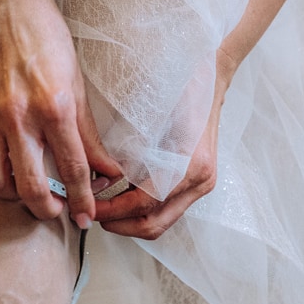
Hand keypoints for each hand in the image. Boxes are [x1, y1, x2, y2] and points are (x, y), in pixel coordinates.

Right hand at [0, 0, 120, 224]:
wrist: (5, 3)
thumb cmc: (45, 36)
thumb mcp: (77, 82)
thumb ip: (88, 132)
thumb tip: (107, 168)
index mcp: (54, 107)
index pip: (72, 168)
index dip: (83, 199)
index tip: (89, 216)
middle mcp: (19, 117)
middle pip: (30, 186)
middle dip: (47, 209)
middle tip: (58, 212)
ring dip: (13, 195)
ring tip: (28, 190)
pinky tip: (4, 169)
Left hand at [96, 50, 235, 239]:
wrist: (211, 78)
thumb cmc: (181, 88)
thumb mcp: (151, 114)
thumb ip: (131, 149)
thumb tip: (100, 176)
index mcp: (190, 166)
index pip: (145, 203)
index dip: (114, 210)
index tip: (91, 207)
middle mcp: (200, 180)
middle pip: (155, 224)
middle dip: (120, 225)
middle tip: (93, 214)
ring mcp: (202, 184)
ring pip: (162, 221)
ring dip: (130, 221)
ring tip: (104, 209)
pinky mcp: (197, 182)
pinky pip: (167, 208)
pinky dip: (143, 210)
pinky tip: (122, 198)